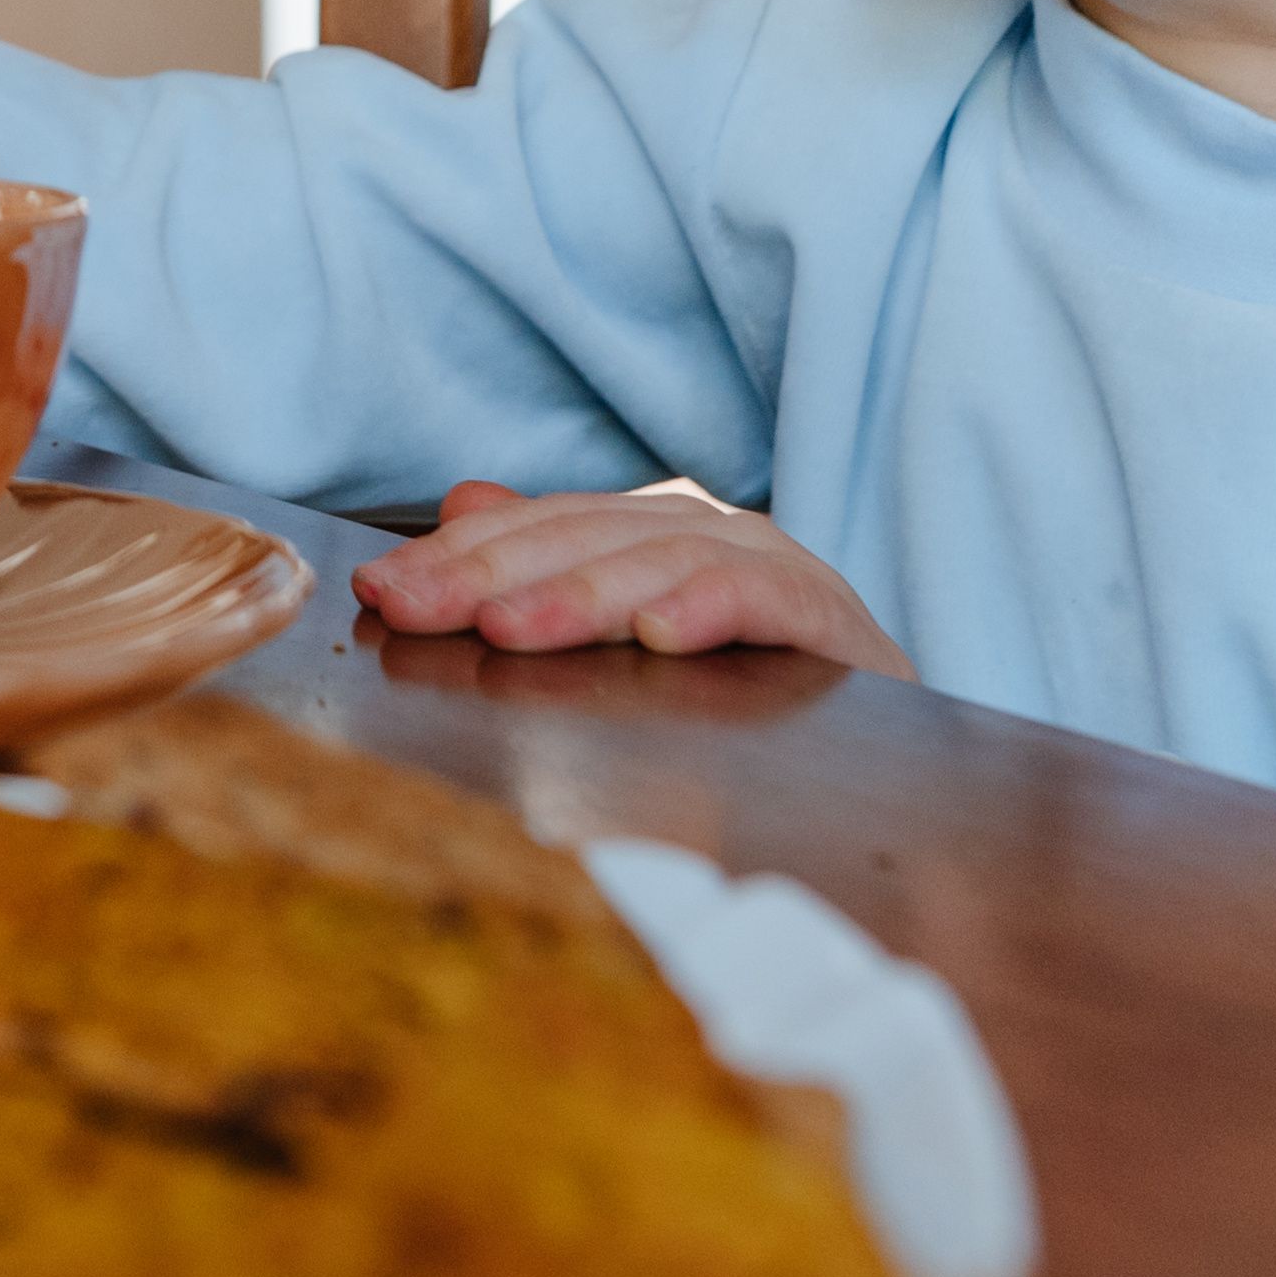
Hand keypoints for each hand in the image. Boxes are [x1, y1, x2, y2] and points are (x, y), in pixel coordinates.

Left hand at [349, 480, 914, 676]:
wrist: (894, 777)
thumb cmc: (746, 708)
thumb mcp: (634, 648)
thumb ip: (556, 570)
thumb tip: (463, 499)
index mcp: (658, 537)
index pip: (543, 529)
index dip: (458, 553)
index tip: (381, 588)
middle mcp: (714, 537)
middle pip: (589, 537)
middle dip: (492, 571)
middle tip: (416, 608)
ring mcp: (778, 573)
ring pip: (665, 562)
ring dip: (582, 595)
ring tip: (507, 629)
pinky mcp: (837, 626)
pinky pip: (768, 603)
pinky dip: (712, 609)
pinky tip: (660, 635)